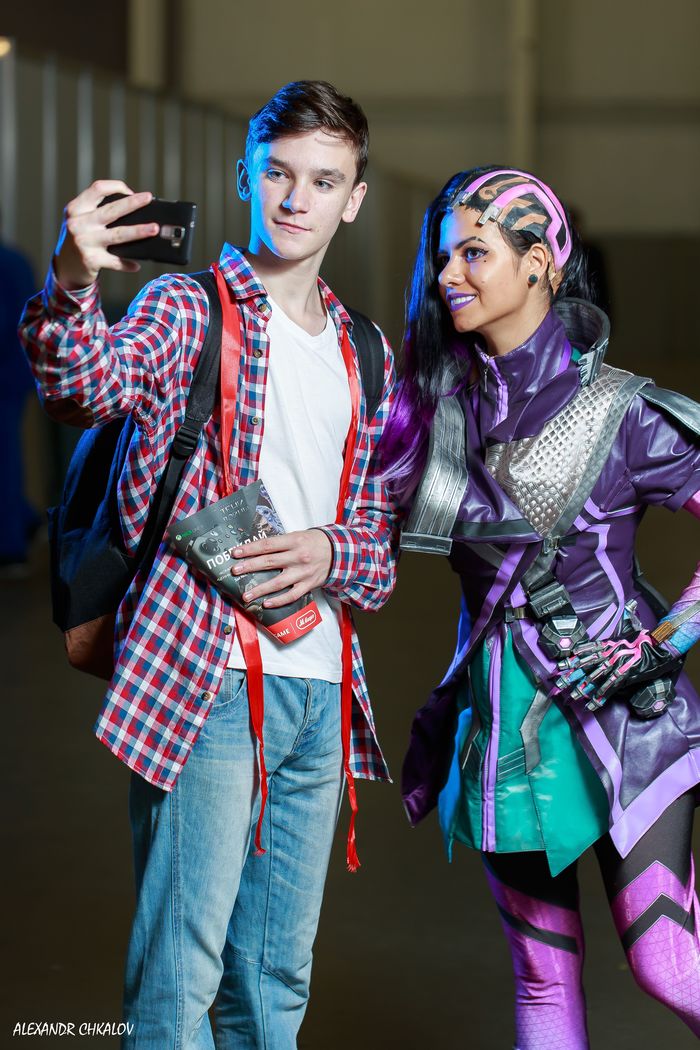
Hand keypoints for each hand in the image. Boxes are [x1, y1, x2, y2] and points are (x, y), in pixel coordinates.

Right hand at [54, 180, 158, 289]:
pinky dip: (127, 263)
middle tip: (147, 198)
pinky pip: (115, 261)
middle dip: (132, 203)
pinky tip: (136, 265)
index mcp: (76, 208)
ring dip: (138, 231)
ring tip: (154, 229)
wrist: (65, 266)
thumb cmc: (80, 238)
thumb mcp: (81, 219)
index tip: (130, 191)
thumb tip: (133, 208)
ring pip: (118, 234)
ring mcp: (85, 242)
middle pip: (111, 210)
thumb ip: (98, 211)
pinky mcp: (91, 260)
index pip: (97, 189)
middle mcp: (79, 223)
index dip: (115, 187)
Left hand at [230, 529, 332, 608]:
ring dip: (260, 590)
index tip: (236, 553)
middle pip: (269, 562)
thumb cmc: (315, 542)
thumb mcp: (298, 535)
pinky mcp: (308, 585)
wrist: (339, 552)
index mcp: (294, 541)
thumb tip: (257, 549)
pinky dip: (279, 601)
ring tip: (246, 596)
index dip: (250, 549)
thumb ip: (280, 542)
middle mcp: (298, 557)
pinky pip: (292, 595)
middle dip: (250, 567)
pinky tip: (266, 603)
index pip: (267, 545)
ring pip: (278, 583)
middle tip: (235, 571)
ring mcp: (303, 573)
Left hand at [555, 629, 680, 711]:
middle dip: (571, 678)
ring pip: (595, 679)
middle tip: (558, 687)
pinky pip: (610, 687)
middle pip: (585, 668)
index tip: (558, 668)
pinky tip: (592, 703)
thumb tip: (583, 654)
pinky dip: (601, 696)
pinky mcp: (624, 675)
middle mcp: (607, 655)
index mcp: (604, 647)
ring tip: (571, 698)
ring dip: (583, 690)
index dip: (570, 662)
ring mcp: (615, 665)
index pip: (582, 656)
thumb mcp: (614, 642)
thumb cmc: (635, 643)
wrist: (654, 647)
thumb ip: (600, 648)